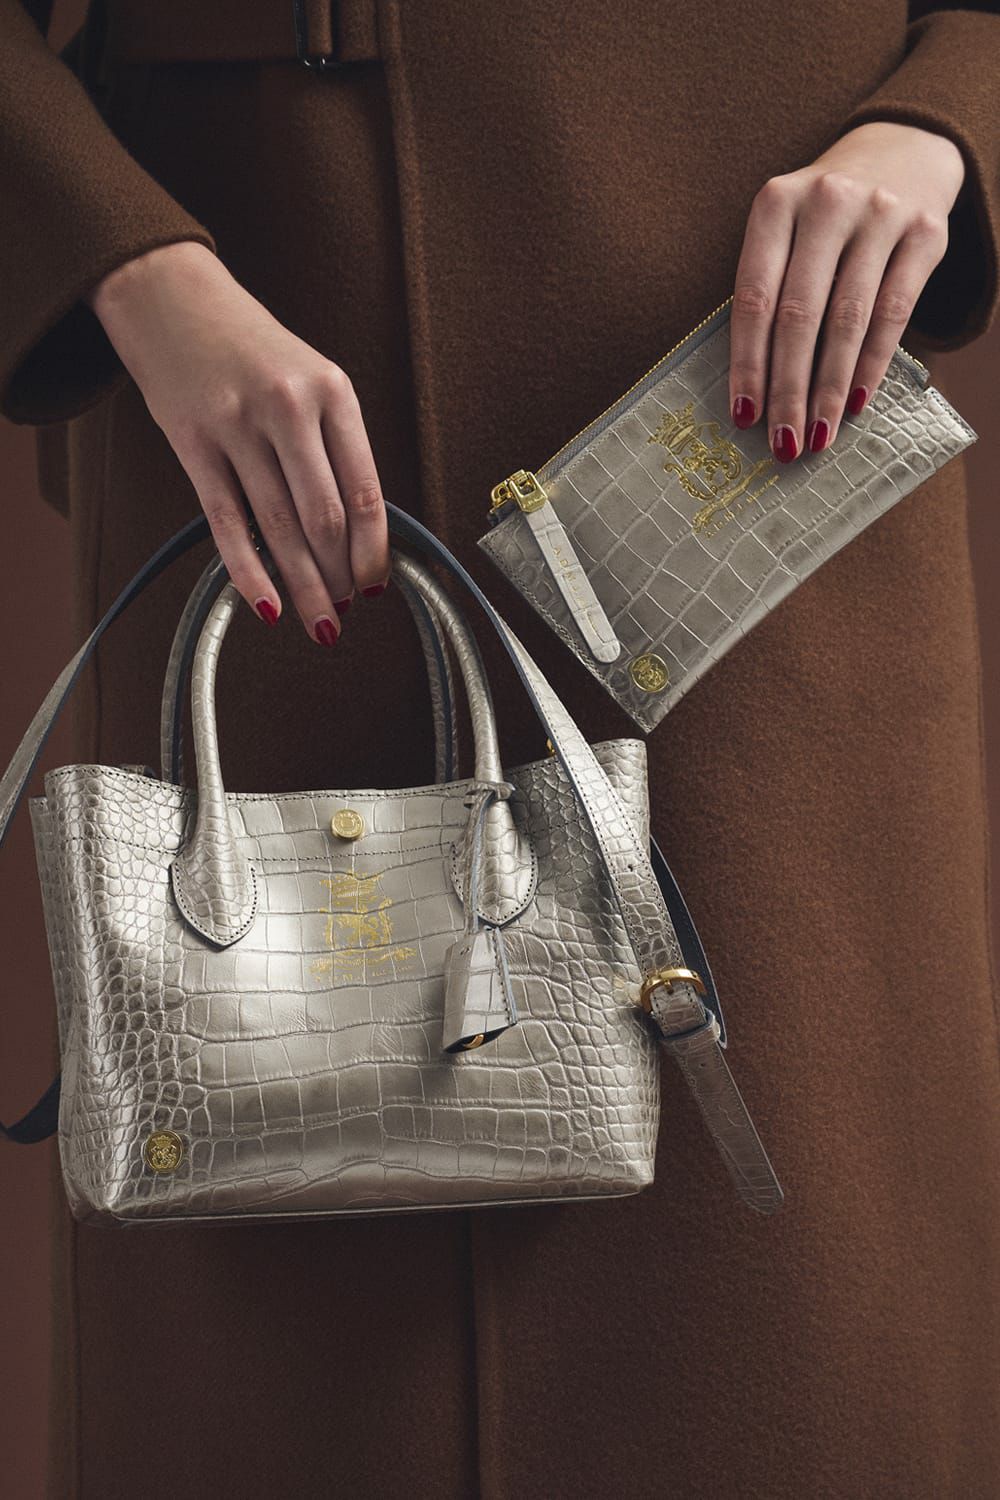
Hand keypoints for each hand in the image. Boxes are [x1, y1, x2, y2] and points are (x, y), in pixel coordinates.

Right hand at [85, 240, 391, 643]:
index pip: (366, 491)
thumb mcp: (311, 378)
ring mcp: (237, 424)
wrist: (171, 296)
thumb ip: (334, 445)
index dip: (374, 551)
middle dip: (339, 577)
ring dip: (303, 585)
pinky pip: (227, 522)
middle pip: (325, 517)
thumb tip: (356, 532)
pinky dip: (249, 572)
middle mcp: (289, 407)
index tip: (377, 585)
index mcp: (332, 391)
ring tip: (317, 621)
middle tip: (345, 611)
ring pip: (280, 527)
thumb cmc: (250, 346)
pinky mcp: (192, 443)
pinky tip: (266, 605)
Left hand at [728, 120, 966, 460]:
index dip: (748, 362)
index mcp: (775, 203)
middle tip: (783, 443)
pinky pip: (895, 312)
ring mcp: (880, 213)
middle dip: (788, 389)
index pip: (754, 297)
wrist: (901, 151)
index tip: (744, 416)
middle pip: (800, 314)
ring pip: (849, 319)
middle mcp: (826, 202)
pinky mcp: (924, 231)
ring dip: (830, 388)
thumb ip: (770, 290)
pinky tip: (857, 403)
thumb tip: (756, 390)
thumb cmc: (823, 217)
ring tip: (819, 435)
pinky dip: (872, 365)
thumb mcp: (786, 231)